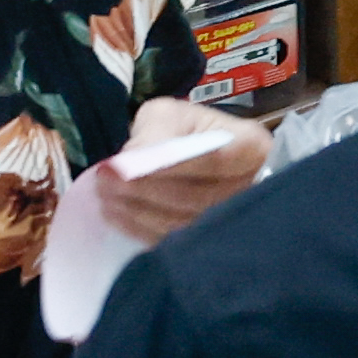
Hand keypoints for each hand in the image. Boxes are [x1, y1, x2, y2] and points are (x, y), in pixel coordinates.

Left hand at [95, 95, 272, 245]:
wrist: (195, 158)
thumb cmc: (188, 132)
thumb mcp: (172, 115)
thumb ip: (156, 132)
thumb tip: (132, 159)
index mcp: (252, 147)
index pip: (213, 159)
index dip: (169, 165)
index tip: (125, 166)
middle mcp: (251, 188)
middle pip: (199, 197)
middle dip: (146, 189)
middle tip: (106, 182)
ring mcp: (235, 222)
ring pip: (186, 223)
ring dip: (139, 211)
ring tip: (106, 196)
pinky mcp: (210, 242)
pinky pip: (176, 242)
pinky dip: (142, 229)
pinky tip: (117, 215)